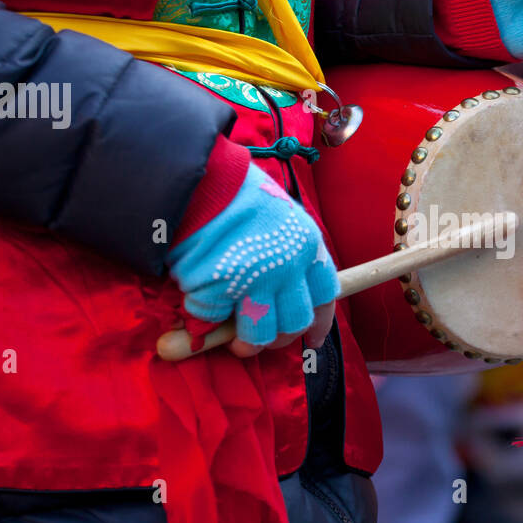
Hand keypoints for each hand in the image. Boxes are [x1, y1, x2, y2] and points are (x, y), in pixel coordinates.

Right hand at [167, 165, 337, 357]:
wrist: (197, 178)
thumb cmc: (236, 191)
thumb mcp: (279, 214)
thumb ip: (286, 252)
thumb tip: (285, 293)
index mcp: (307, 246)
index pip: (326, 297)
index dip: (319, 322)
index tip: (312, 338)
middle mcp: (287, 267)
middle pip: (295, 322)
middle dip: (280, 338)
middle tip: (262, 339)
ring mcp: (252, 281)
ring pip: (260, 333)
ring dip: (248, 344)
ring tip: (237, 343)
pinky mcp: (216, 290)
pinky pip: (212, 319)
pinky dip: (205, 318)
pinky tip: (201, 306)